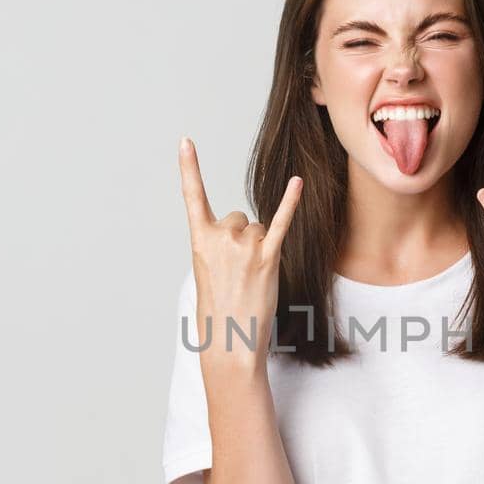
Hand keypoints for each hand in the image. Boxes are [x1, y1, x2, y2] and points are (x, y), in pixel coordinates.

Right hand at [178, 136, 302, 368]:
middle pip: (238, 218)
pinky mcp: (268, 258)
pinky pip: (280, 224)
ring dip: (258, 249)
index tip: (186, 141)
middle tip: (237, 273)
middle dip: (241, 240)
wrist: (230, 342)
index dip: (188, 168)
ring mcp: (245, 247)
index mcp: (200, 240)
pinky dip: (290, 203)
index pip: (193, 197)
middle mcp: (221, 237)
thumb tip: (244, 233)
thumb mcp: (207, 273)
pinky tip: (297, 183)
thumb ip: (220, 245)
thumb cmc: (218, 311)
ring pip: (257, 228)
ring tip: (251, 278)